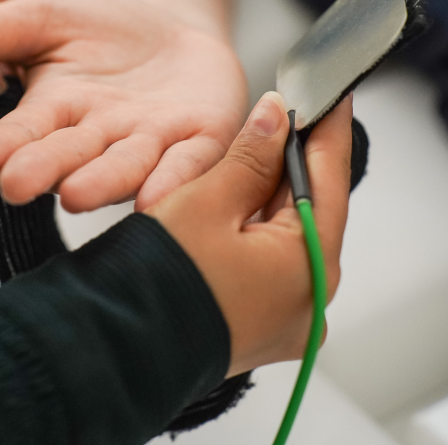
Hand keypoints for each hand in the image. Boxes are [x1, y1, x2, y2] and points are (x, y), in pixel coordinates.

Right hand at [0, 0, 248, 211]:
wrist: (170, 29)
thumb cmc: (101, 31)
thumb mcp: (39, 20)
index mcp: (55, 110)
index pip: (23, 133)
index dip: (2, 146)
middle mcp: (98, 136)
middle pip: (69, 155)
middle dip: (44, 169)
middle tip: (16, 185)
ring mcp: (150, 141)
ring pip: (124, 164)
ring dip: (103, 180)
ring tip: (75, 193)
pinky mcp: (200, 140)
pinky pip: (188, 162)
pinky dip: (175, 178)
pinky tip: (158, 196)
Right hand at [147, 93, 351, 376]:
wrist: (115, 351)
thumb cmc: (158, 285)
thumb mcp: (206, 203)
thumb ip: (250, 155)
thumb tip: (274, 114)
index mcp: (310, 266)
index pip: (330, 178)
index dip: (328, 129)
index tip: (332, 95)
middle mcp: (310, 300)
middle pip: (312, 208)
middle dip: (294, 158)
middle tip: (286, 113)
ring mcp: (288, 319)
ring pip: (289, 235)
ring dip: (272, 192)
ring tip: (258, 149)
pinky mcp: (261, 326)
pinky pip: (272, 262)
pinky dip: (258, 227)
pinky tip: (241, 198)